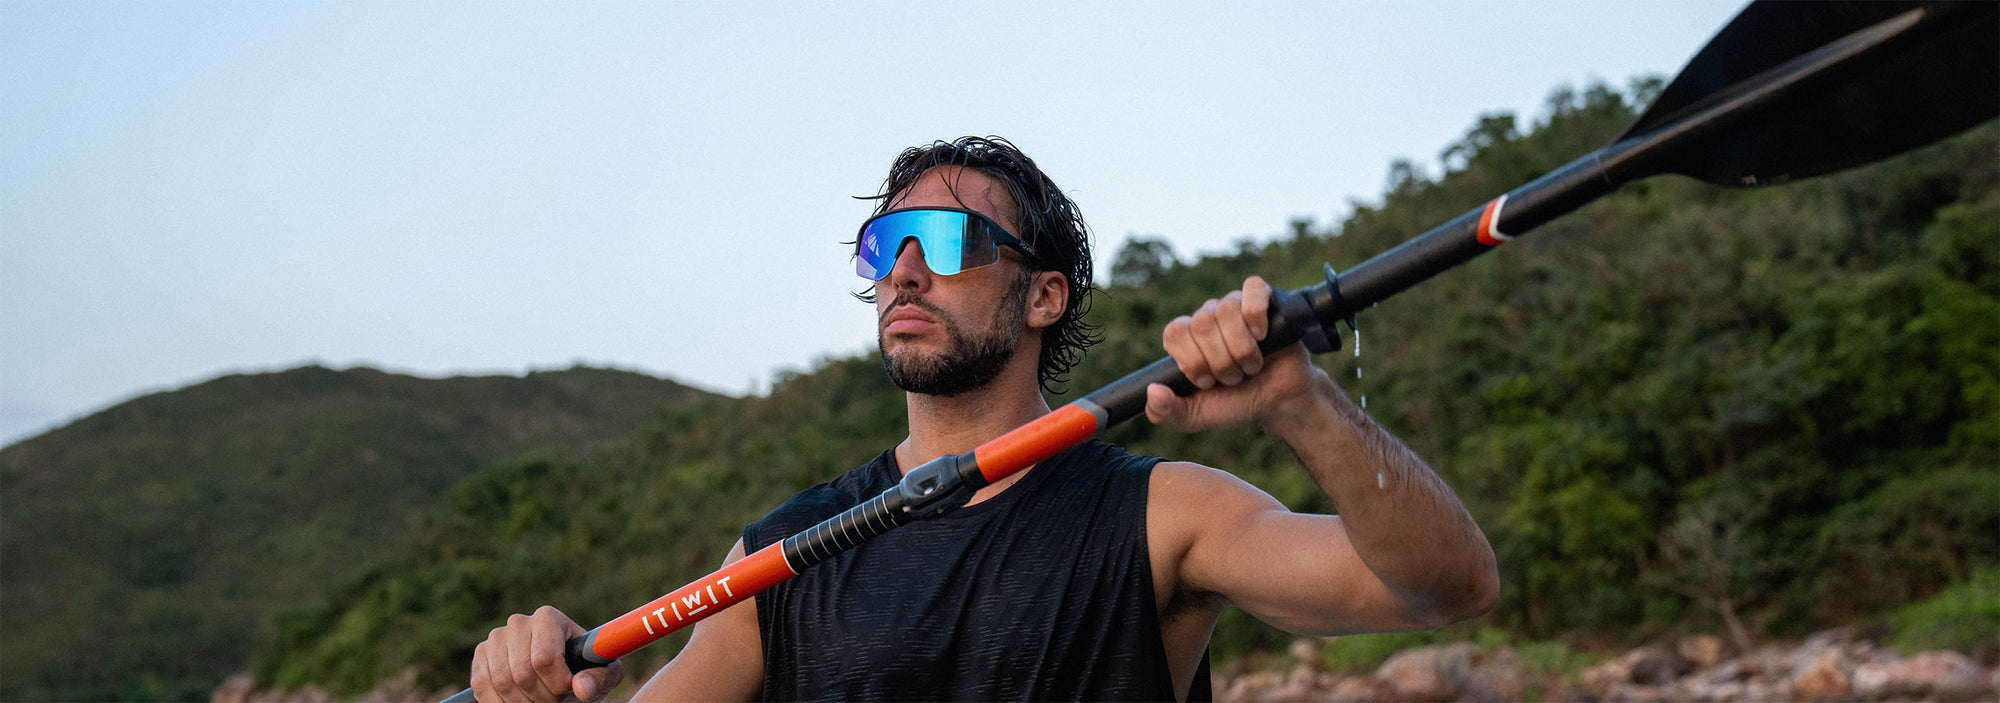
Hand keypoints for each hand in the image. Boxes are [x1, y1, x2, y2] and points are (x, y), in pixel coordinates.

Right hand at [470, 605, 624, 702]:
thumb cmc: (583, 670)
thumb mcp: (602, 674)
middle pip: (522, 673)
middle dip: (542, 696)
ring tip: (540, 700)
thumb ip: (599, 679)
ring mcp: (496, 638)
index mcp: (548, 618)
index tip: (568, 690)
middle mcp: (519, 623)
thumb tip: (582, 688)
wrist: (559, 671)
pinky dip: (499, 702)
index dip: (556, 683)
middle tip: (554, 701)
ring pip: (502, 682)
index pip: (544, 658)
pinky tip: (519, 701)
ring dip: (522, 702)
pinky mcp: (481, 655)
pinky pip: (482, 686)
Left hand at [1147, 276, 1323, 432]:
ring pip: (1226, 310)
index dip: (1192, 359)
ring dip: (1241, 348)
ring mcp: (1237, 305)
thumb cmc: (1236, 404)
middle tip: (1234, 378)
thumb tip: (1152, 392)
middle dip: (1220, 361)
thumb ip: (1166, 413)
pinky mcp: (1267, 300)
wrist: (1278, 402)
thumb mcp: (1195, 417)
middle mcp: (1209, 317)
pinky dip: (1256, 315)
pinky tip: (1262, 336)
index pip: (1175, 331)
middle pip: (1202, 322)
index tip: (1208, 381)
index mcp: (1188, 338)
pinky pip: (1253, 288)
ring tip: (1251, 366)